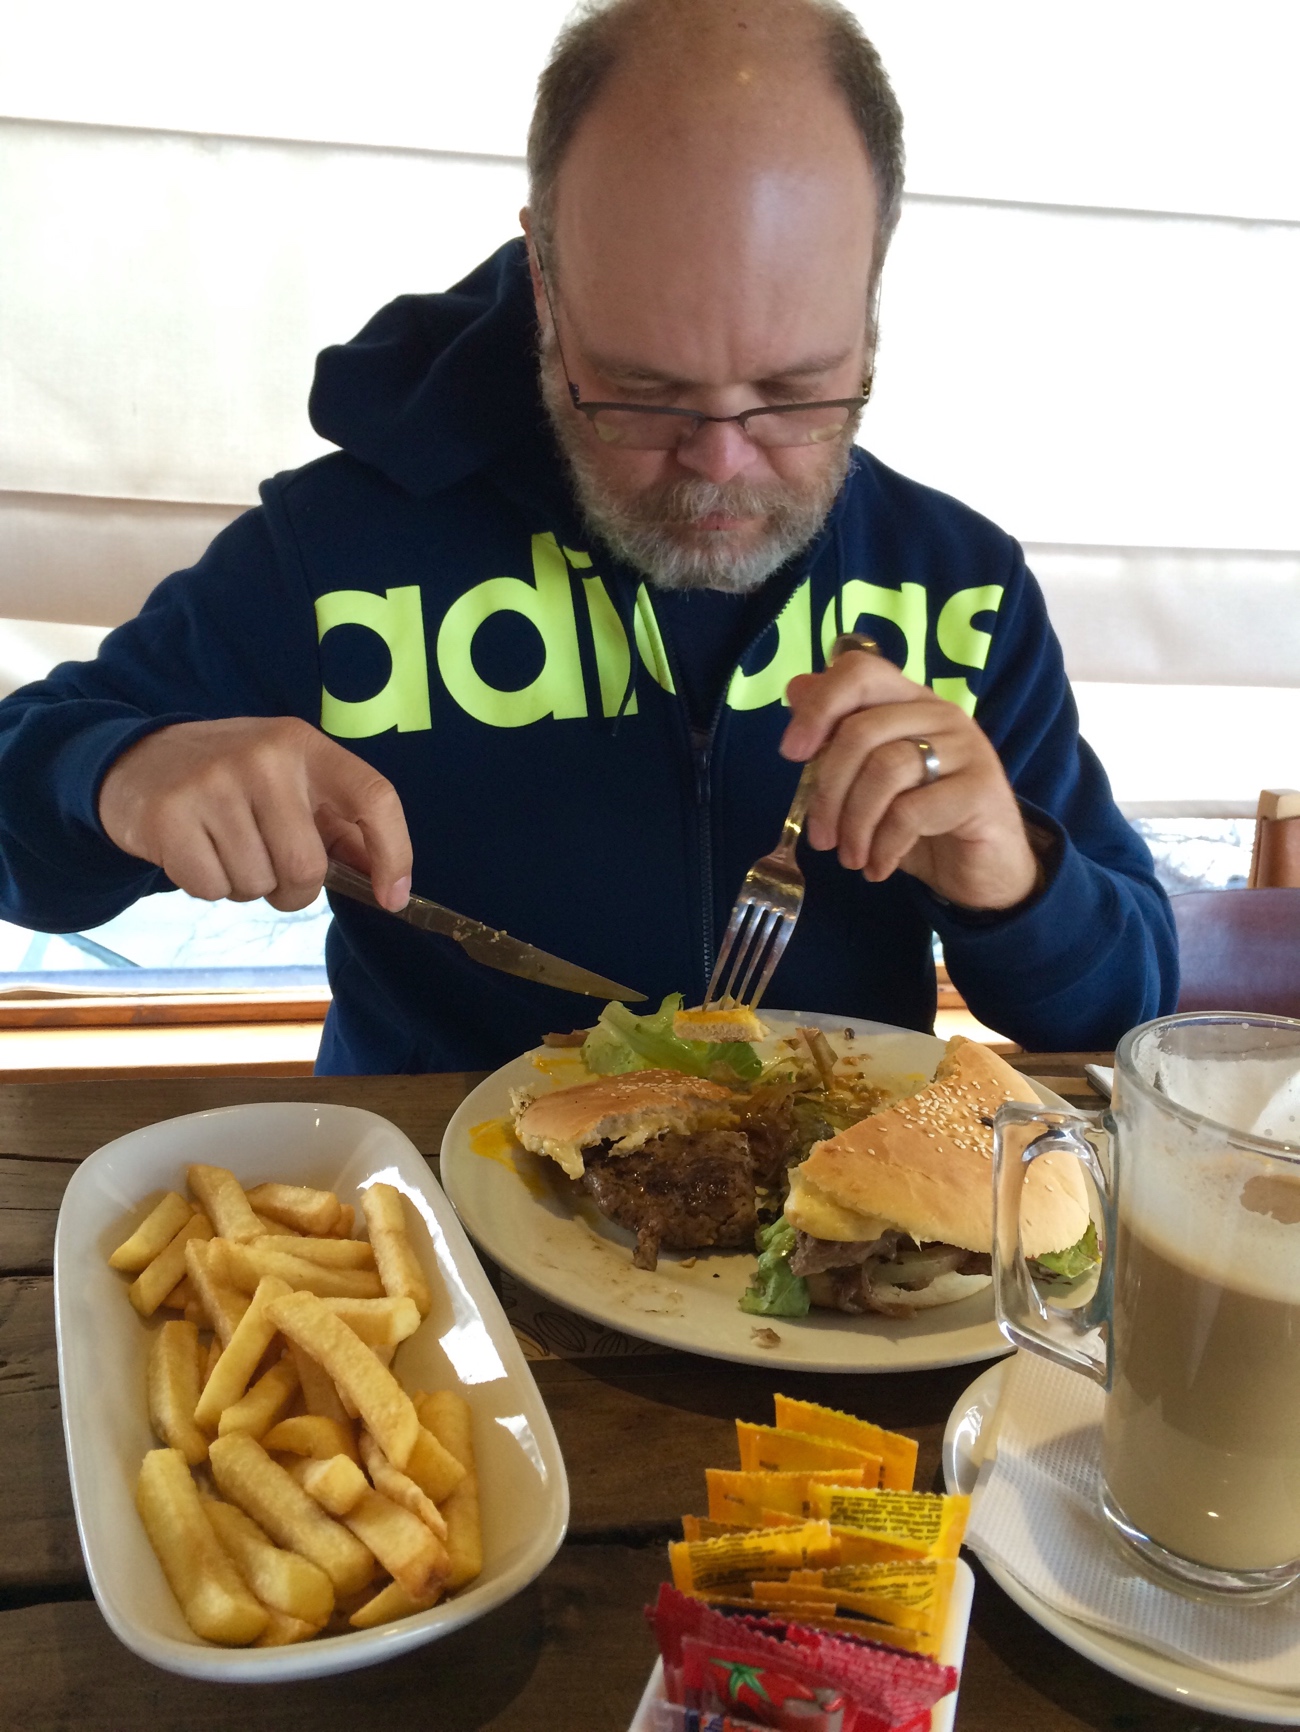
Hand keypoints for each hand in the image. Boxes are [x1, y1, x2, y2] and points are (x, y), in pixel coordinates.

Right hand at [98, 718, 412, 911]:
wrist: (138, 761)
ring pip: (258, 885)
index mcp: (304, 745)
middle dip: (293, 889)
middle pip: (307, 867)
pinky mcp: (169, 816)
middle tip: (269, 866)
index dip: (393, 853)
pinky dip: (209, 887)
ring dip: (246, 886)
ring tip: (224, 847)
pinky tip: (195, 850)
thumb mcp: (290, 782)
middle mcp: (263, 757)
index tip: (392, 897)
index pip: (373, 797)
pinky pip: (212, 889)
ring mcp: (213, 783)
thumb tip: (391, 885)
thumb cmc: (233, 781)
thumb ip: (340, 827)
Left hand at [781, 657, 1038, 909]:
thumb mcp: (869, 782)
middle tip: (821, 837)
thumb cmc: (923, 824)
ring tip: (850, 857)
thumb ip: (837, 737)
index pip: (861, 671)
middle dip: (828, 790)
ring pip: (885, 769)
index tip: (791, 752)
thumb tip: (796, 689)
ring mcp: (966, 748)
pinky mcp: (981, 790)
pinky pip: (912, 811)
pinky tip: (878, 866)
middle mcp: (941, 714)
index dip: (819, 706)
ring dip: (855, 823)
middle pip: (862, 729)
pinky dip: (884, 845)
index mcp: (910, 702)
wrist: (984, 872)